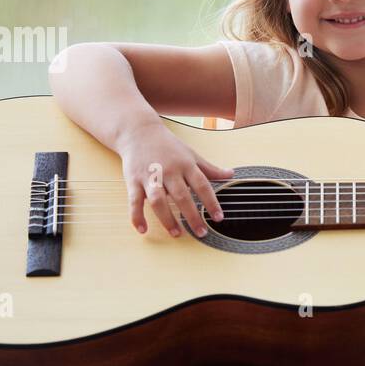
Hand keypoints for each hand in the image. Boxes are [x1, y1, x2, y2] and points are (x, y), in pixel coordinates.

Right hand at [119, 122, 231, 236]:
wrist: (139, 132)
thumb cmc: (168, 145)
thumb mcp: (191, 154)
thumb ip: (209, 168)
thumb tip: (231, 174)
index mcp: (185, 165)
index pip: (202, 185)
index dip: (211, 202)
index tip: (218, 218)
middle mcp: (168, 171)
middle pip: (182, 196)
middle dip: (192, 216)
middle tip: (201, 233)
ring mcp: (150, 177)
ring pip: (158, 201)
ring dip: (167, 219)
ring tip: (177, 234)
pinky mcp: (133, 181)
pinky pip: (135, 201)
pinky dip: (137, 216)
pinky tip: (143, 230)